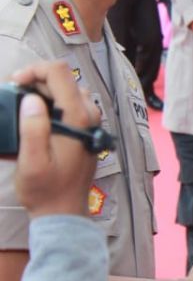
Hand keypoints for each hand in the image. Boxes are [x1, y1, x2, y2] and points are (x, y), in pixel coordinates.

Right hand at [9, 61, 100, 217]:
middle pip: (64, 78)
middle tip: (13, 95)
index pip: (58, 72)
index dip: (33, 70)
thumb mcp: (31, 161)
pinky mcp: (87, 129)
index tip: (14, 84)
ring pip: (68, 89)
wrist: (64, 210)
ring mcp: (91, 121)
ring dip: (44, 91)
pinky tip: (36, 117)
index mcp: (77, 117)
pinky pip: (71, 104)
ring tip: (22, 106)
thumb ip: (33, 128)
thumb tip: (32, 99)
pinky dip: (52, 102)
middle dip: (36, 80)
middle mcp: (89, 115)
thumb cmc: (46, 189)